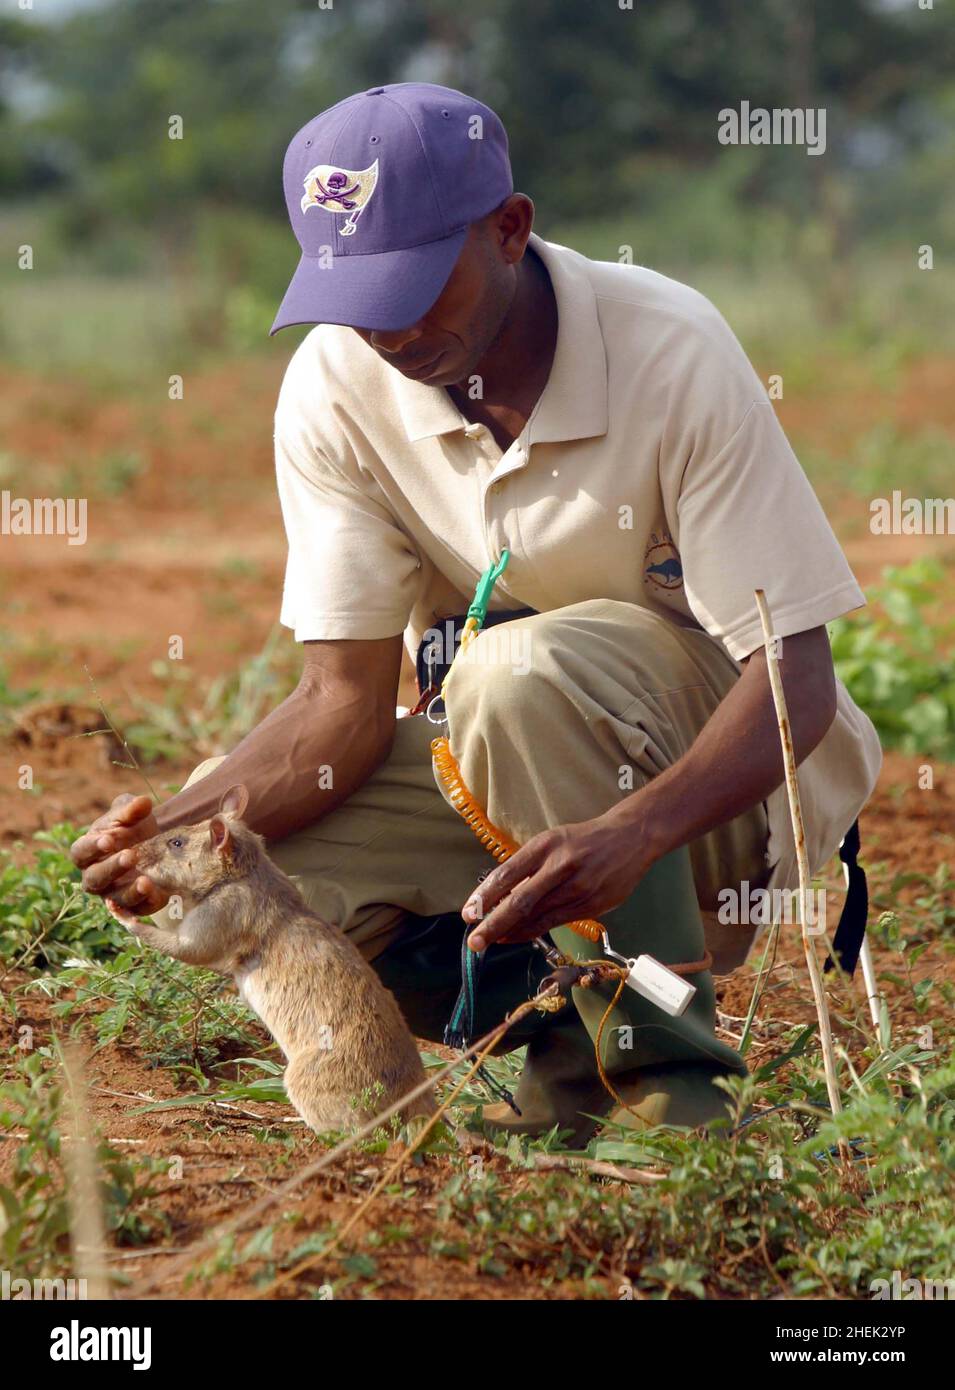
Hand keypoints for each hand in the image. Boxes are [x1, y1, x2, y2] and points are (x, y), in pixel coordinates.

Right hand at [70, 793, 168, 914]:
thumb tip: (142, 802)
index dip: (92, 847)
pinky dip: (144, 907)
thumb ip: (131, 808)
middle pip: (95, 878)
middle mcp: (95, 876)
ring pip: (115, 899)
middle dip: (112, 868)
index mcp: (88, 851)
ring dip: (130, 892)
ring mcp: (114, 893)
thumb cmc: (133, 826)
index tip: (108, 840)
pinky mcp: (135, 905)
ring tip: (145, 881)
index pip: (80, 852)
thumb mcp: (132, 813)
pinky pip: (136, 911)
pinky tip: (157, 897)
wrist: (157, 842)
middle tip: (131, 855)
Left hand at [461, 813, 651, 951]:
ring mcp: (578, 888)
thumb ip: (529, 867)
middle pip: (520, 901)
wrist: (630, 838)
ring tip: (490, 941)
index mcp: (546, 845)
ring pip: (537, 917)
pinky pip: (555, 923)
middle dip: (494, 924)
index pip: (508, 874)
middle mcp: (560, 866)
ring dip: (510, 931)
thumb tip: (500, 895)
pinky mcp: (593, 905)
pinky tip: (516, 936)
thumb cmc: (583, 840)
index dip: (485, 897)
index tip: (468, 914)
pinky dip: (532, 931)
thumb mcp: (553, 841)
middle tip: (474, 942)